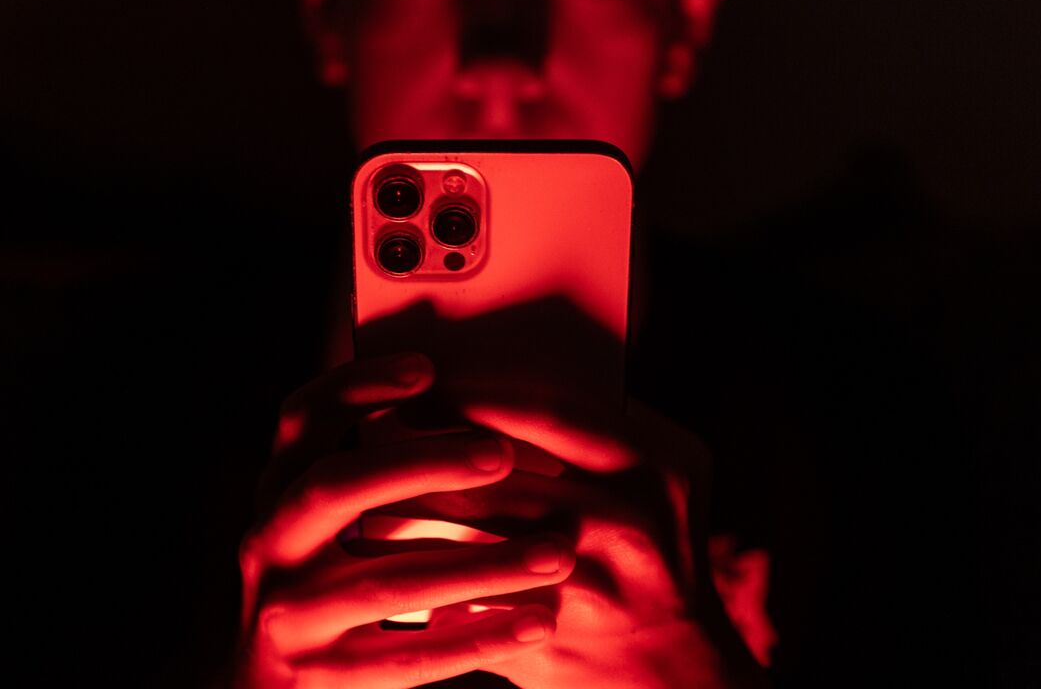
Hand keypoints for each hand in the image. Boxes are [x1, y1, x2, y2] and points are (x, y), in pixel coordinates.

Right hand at [234, 353, 577, 688]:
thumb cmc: (320, 593)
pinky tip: (536, 622)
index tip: (428, 369)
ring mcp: (287, 618)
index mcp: (276, 496)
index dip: (359, 386)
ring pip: (388, 581)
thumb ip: (368, 476)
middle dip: (422, 462)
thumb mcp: (321, 527)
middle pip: (336, 487)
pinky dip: (478, 639)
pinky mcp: (315, 680)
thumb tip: (459, 404)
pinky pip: (409, 659)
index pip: (302, 420)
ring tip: (557, 552)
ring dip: (481, 564)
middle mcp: (268, 547)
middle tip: (502, 454)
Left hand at [380, 388, 770, 688]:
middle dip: (424, 444)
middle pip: (495, 467)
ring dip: (406, 499)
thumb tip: (488, 381)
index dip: (474, 390)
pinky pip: (464, 586)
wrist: (673, 666)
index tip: (422, 380)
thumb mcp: (660, 474)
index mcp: (654, 462)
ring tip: (366, 478)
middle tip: (374, 424)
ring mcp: (589, 578)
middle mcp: (628, 517)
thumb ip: (597, 425)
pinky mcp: (549, 627)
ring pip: (468, 526)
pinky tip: (382, 545)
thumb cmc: (656, 548)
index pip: (546, 408)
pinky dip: (418, 561)